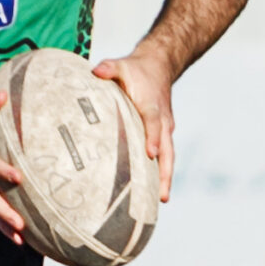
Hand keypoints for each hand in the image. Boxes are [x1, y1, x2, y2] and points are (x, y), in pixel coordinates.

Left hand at [91, 47, 176, 200]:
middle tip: (163, 196)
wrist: (158, 65)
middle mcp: (162, 120)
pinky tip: (153, 190)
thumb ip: (109, 68)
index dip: (151, 137)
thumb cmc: (136, 69)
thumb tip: (96, 71)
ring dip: (166, 178)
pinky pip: (164, 155)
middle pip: (167, 149)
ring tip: (162, 200)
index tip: (149, 153)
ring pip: (168, 156)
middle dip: (165, 172)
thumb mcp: (121, 65)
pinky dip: (161, 171)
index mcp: (151, 106)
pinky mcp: (163, 133)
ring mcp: (165, 128)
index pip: (152, 123)